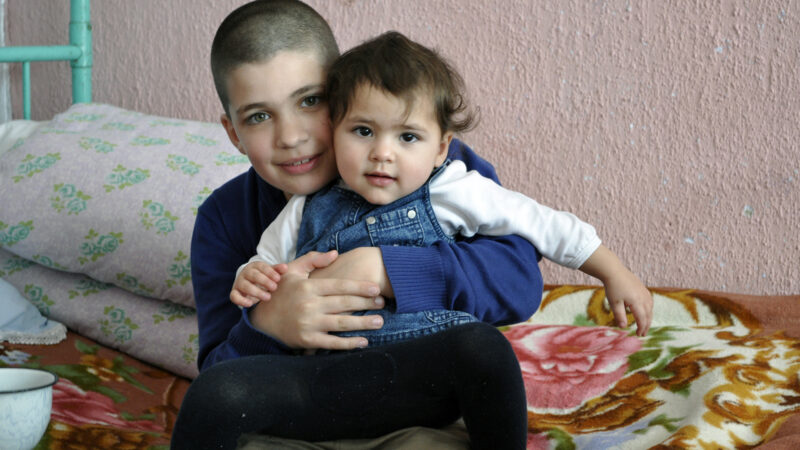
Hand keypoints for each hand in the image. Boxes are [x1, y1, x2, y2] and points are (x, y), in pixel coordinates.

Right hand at [230, 261, 286, 306]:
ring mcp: (239, 282)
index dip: (270, 272)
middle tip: (274, 288)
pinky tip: (250, 304)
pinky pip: (234, 296)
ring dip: (256, 292)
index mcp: (255, 266)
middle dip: (264, 281)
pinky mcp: (235, 292)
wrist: (250, 283)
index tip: (278, 279)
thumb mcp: (271, 273)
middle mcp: (246, 273)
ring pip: (245, 286)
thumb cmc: (264, 277)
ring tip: (268, 297)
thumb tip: (285, 268)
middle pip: (253, 275)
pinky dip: (241, 300)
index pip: (262, 267)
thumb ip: (278, 270)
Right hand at [248, 251, 386, 349]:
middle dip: (366, 304)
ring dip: (363, 323)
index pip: (339, 286)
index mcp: (308, 287)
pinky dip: (349, 343)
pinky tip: (363, 341)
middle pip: (344, 304)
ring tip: (379, 322)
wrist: (261, 319)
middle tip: (382, 303)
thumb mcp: (292, 271)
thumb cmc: (280, 292)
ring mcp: (309, 324)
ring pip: (341, 324)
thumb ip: (313, 259)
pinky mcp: (307, 340)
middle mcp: (309, 305)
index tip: (375, 288)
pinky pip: (332, 342)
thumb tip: (335, 253)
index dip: (359, 287)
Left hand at [579, 245, 652, 335]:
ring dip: (648, 318)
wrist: (614, 271)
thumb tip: (623, 327)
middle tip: (643, 334)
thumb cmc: (612, 287)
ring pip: (650, 308)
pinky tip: (644, 312)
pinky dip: (648, 309)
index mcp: (637, 302)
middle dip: (646, 325)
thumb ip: (619, 315)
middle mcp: (643, 297)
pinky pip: (649, 301)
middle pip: (648, 315)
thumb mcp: (614, 303)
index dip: (641, 328)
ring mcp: (644, 292)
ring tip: (644, 325)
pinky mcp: (643, 288)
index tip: (638, 335)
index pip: (642, 319)